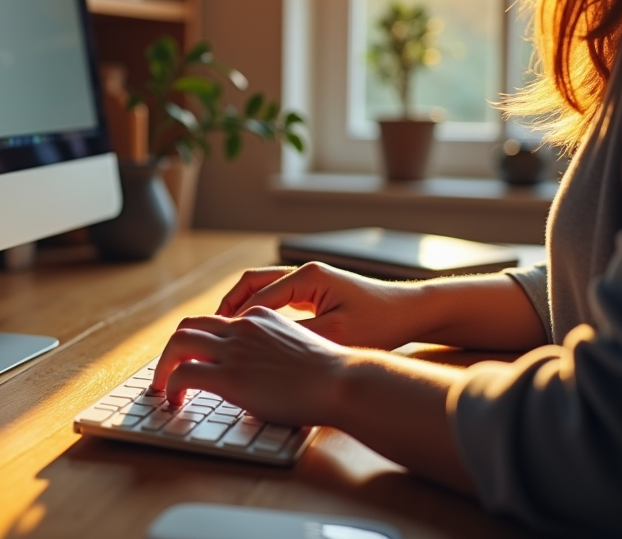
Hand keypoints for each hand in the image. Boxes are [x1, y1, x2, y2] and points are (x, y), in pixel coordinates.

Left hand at [150, 307, 345, 426]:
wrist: (341, 381)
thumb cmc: (330, 374)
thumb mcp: (298, 347)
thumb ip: (274, 349)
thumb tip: (264, 369)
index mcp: (259, 318)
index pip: (215, 321)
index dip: (197, 341)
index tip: (191, 359)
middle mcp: (242, 327)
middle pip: (188, 326)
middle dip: (171, 350)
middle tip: (166, 371)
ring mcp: (233, 349)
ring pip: (178, 344)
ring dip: (163, 366)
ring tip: (162, 387)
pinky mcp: (228, 375)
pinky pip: (182, 373)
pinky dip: (170, 386)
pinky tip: (173, 401)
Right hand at [215, 262, 422, 349]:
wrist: (410, 312)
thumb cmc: (380, 323)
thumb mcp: (337, 335)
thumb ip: (297, 338)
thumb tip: (261, 348)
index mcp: (307, 277)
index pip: (258, 298)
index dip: (235, 322)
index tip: (218, 342)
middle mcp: (303, 272)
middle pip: (251, 283)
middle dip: (229, 306)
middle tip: (211, 331)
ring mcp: (308, 280)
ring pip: (261, 288)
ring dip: (242, 307)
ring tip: (224, 332)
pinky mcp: (314, 291)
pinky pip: (276, 296)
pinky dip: (259, 311)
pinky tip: (254, 334)